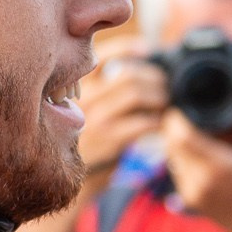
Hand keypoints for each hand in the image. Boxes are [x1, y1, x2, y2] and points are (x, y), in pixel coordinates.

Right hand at [77, 39, 165, 193]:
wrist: (64, 183)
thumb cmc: (84, 142)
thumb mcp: (83, 110)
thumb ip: (102, 89)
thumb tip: (137, 66)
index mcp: (76, 87)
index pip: (101, 56)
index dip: (127, 48)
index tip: (148, 48)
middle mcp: (82, 100)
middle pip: (127, 74)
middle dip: (154, 77)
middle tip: (167, 85)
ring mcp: (94, 120)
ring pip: (135, 93)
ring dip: (160, 96)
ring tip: (167, 103)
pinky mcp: (108, 141)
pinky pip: (143, 122)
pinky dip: (160, 120)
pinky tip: (163, 124)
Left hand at [163, 75, 231, 231]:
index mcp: (218, 165)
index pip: (181, 134)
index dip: (176, 115)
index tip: (180, 100)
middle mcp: (199, 180)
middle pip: (171, 142)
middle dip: (173, 124)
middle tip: (180, 107)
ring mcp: (190, 191)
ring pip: (170, 155)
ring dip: (174, 139)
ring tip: (185, 123)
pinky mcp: (187, 198)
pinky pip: (174, 169)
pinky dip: (179, 155)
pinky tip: (191, 145)